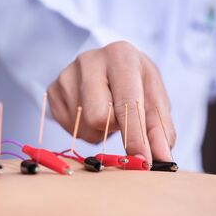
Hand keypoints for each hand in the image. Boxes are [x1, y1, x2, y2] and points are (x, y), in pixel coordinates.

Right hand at [47, 41, 174, 161]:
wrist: (108, 65)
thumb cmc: (135, 82)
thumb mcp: (154, 97)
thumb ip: (159, 127)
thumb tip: (162, 158)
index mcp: (120, 56)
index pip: (126, 102)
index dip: (135, 135)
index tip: (142, 160)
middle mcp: (89, 60)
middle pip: (98, 117)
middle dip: (114, 128)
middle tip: (122, 120)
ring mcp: (66, 75)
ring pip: (84, 126)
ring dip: (100, 131)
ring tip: (106, 111)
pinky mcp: (53, 91)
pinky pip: (69, 128)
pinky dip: (85, 128)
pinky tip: (90, 111)